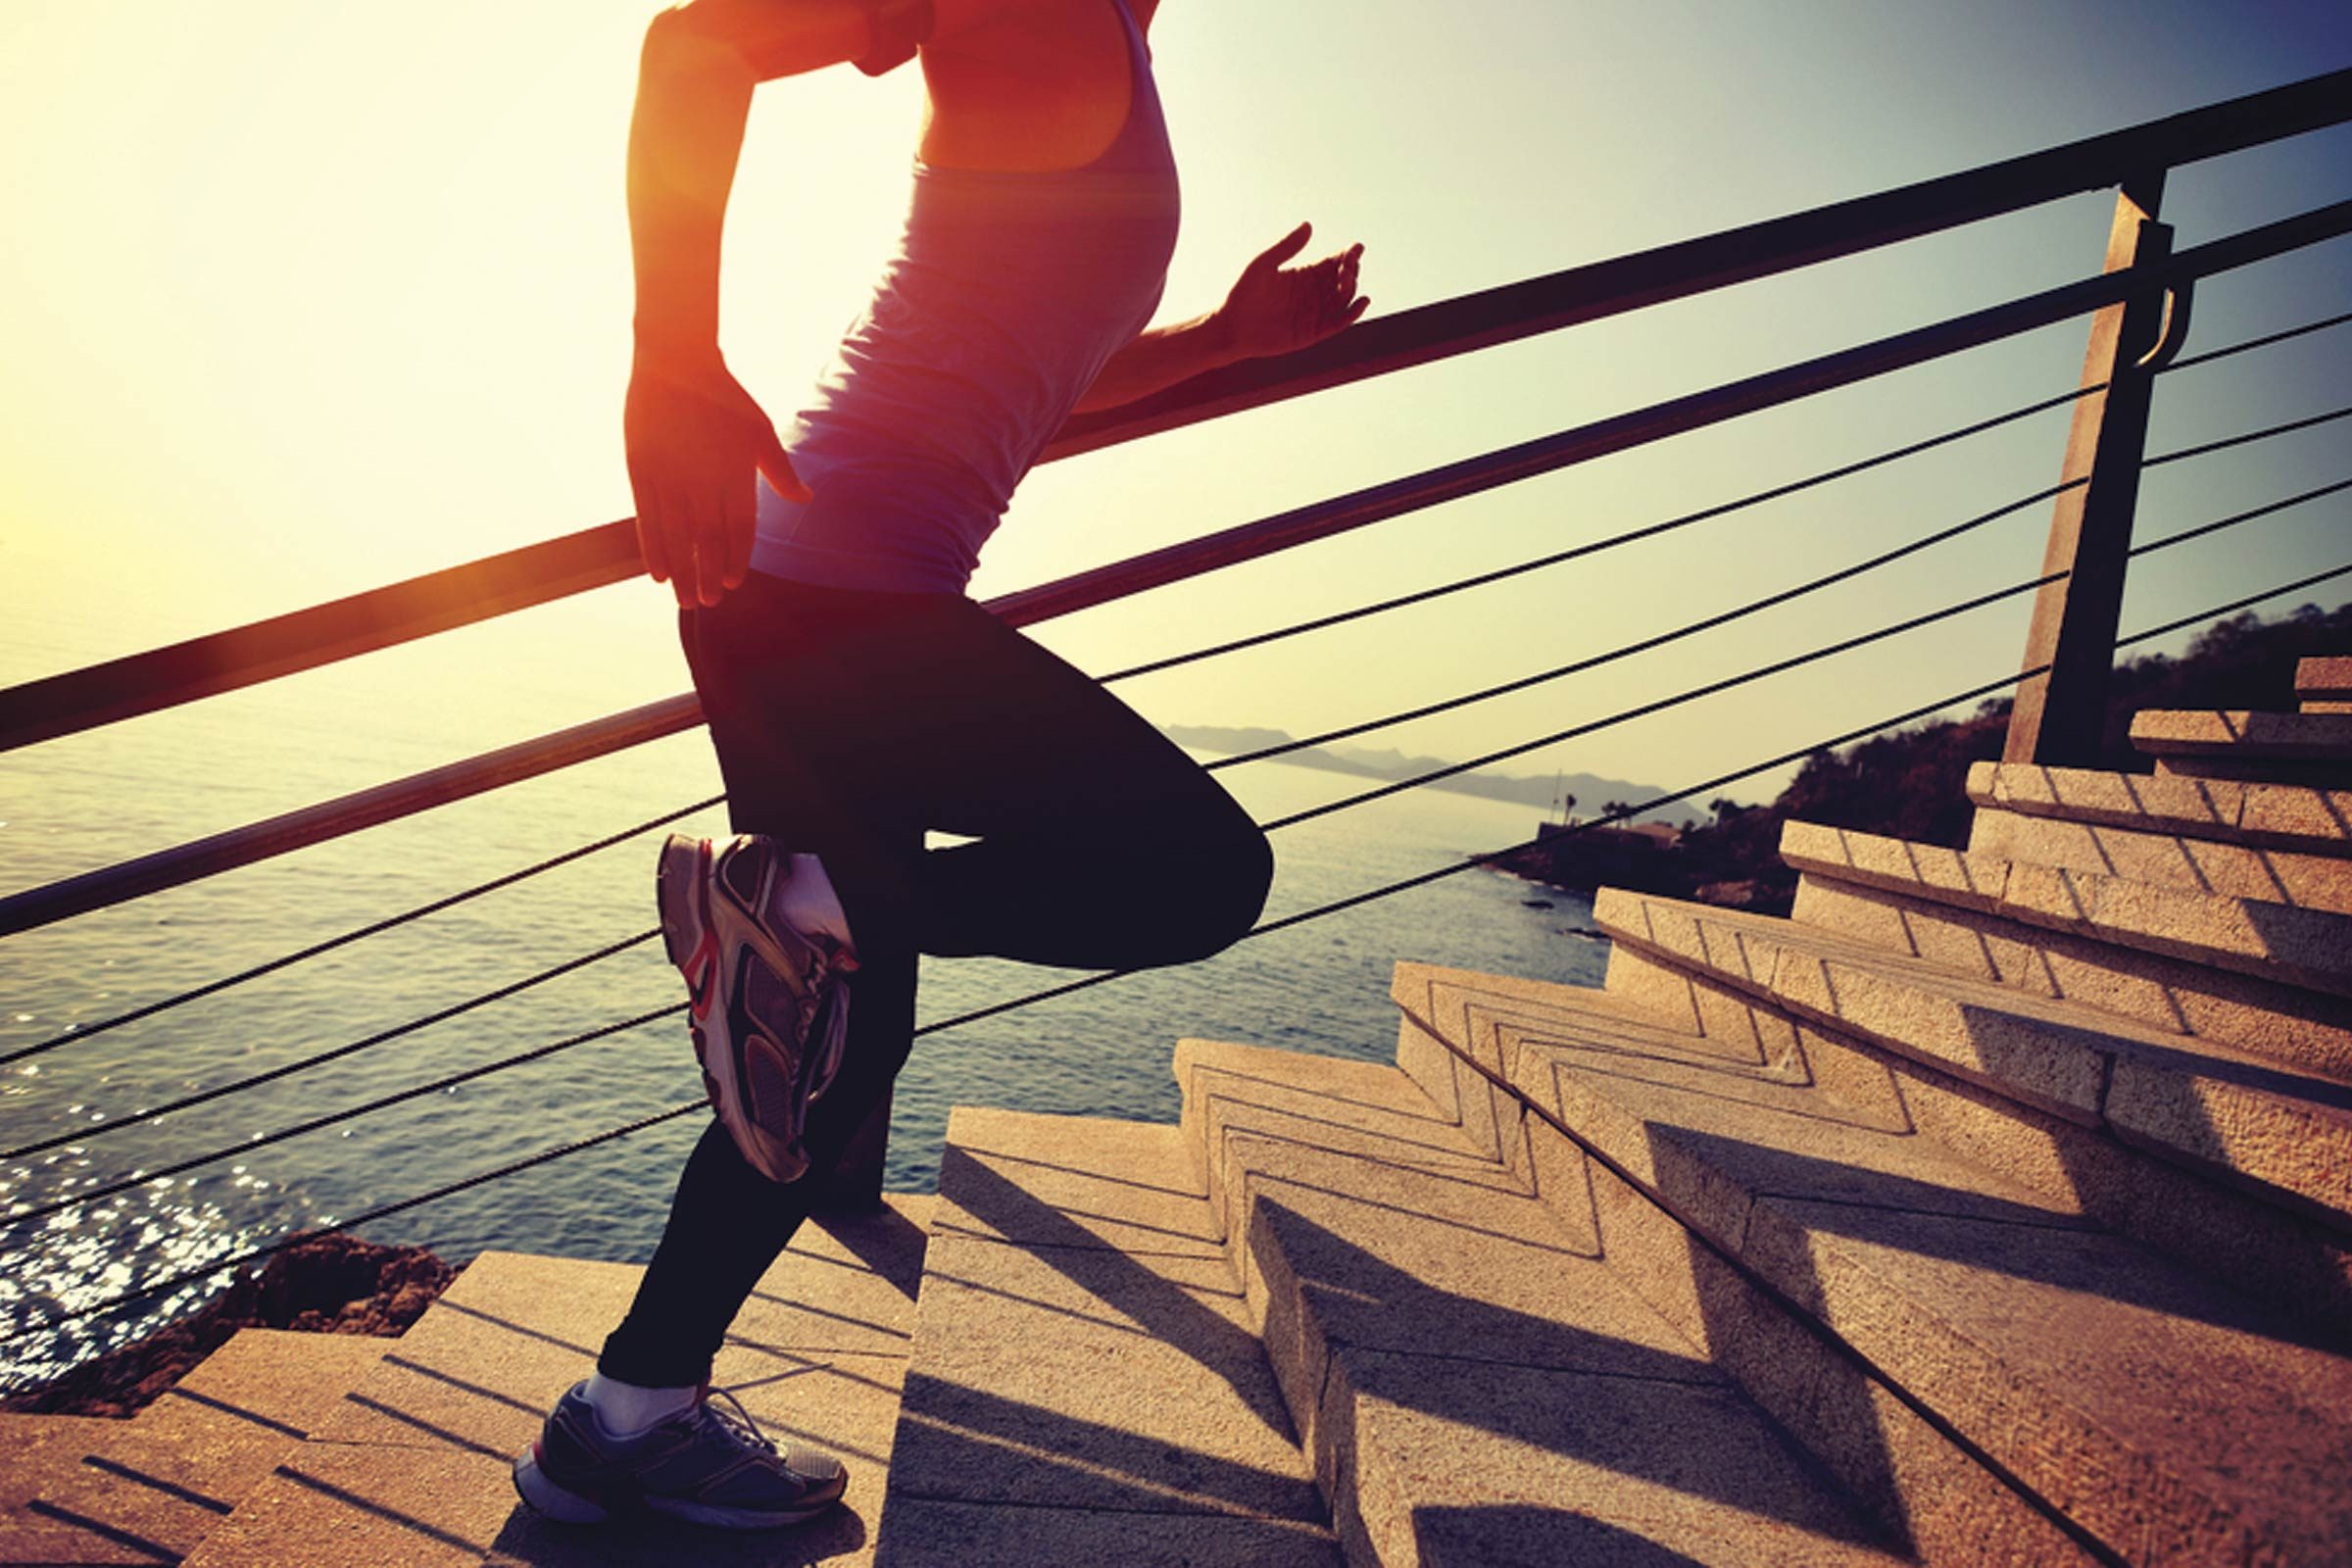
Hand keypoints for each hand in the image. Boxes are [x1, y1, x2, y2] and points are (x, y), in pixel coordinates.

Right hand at [624, 356, 809, 608]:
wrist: (677, 363)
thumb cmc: (724, 398)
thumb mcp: (760, 431)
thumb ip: (781, 471)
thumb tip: (806, 499)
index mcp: (736, 473)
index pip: (739, 528)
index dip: (736, 558)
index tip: (733, 584)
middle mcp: (704, 481)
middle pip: (708, 540)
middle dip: (708, 575)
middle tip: (708, 603)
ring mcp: (670, 477)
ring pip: (677, 537)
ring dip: (683, 571)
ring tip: (686, 600)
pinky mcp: (642, 470)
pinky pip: (647, 519)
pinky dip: (652, 548)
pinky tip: (658, 573)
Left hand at [1215, 221, 1368, 361]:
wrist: (1230, 328)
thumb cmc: (1242, 294)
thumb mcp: (1263, 265)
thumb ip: (1286, 247)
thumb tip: (1308, 225)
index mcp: (1304, 275)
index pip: (1334, 263)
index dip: (1348, 255)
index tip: (1357, 248)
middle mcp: (1313, 294)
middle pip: (1343, 279)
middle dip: (1351, 270)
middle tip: (1347, 264)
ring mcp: (1314, 314)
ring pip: (1344, 300)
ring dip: (1352, 288)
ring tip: (1347, 278)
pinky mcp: (1313, 334)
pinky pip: (1338, 323)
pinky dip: (1353, 314)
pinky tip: (1363, 301)